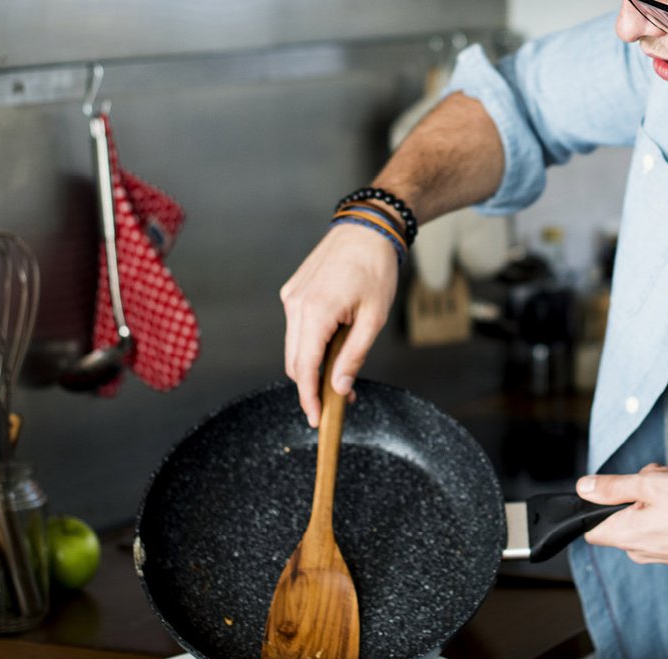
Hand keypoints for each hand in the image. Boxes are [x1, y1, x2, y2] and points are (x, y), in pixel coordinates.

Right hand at [279, 223, 398, 426]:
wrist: (367, 229)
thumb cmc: (375, 269)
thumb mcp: (374, 318)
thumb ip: (354, 355)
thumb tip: (340, 388)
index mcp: (316, 312)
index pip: (304, 368)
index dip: (309, 397)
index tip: (316, 420)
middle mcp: (295, 305)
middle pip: (295, 362)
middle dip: (312, 386)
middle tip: (339, 401)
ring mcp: (291, 297)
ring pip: (295, 346)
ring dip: (313, 365)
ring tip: (341, 374)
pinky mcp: (293, 292)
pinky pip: (297, 328)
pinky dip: (311, 343)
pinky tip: (333, 347)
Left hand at [577, 462, 667, 569]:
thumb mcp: (650, 485)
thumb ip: (613, 486)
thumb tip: (583, 487)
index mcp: (624, 534)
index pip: (590, 527)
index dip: (600, 503)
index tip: (619, 487)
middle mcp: (640, 548)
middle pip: (631, 507)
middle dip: (652, 482)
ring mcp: (662, 550)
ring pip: (658, 508)